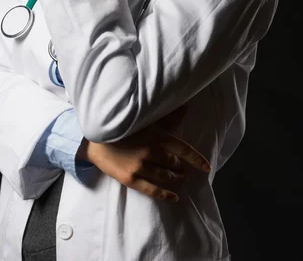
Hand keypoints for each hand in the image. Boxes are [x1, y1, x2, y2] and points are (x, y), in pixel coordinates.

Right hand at [77, 105, 210, 202]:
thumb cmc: (122, 126)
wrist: (95, 138)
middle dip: (181, 168)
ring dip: (175, 180)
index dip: (197, 159)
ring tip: (179, 179)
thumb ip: (167, 117)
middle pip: (175, 165)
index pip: (183, 149)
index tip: (207, 167)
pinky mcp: (131, 179)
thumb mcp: (144, 120)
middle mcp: (151, 151)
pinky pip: (153, 190)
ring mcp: (141, 167)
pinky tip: (174, 197)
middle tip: (183, 170)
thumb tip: (186, 106)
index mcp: (156, 135)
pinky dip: (166, 195)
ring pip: (166, 178)